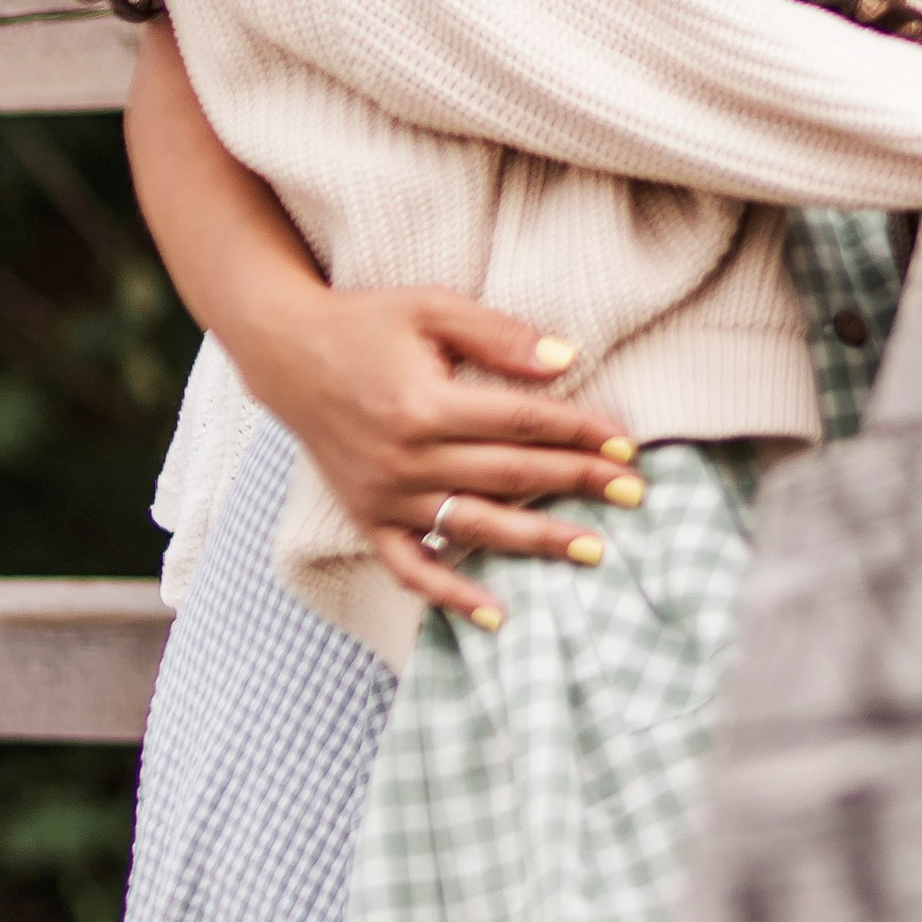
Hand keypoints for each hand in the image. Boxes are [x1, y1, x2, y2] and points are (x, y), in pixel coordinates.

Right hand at [231, 285, 635, 623]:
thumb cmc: (368, 324)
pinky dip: (451, 594)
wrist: (286, 354)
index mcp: (424, 402)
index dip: (578, 433)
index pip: (521, 422)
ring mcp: (383, 496)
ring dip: (537, 540)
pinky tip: (497, 614)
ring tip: (594, 551)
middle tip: (635, 494)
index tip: (626, 446)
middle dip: (577, 484)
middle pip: (509, 474)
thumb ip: (498, 335)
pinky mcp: (365, 518)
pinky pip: (411, 567)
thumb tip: (567, 360)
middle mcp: (404, 457)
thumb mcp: (432, 308)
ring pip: (474, 525)